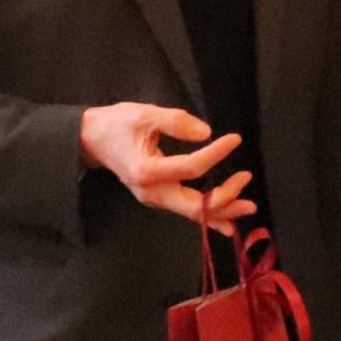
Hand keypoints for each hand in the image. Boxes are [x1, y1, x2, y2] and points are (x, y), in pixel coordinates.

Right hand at [78, 103, 253, 234]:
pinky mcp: (159, 197)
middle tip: (245, 178)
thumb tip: (206, 133)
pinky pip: (187, 211)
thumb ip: (175, 121)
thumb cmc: (116, 125)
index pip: (191, 168)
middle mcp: (152, 192)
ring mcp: (155, 198)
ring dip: (222, 210)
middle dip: (225, 197)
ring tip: (248, 206)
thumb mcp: (144, 114)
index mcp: (147, 171)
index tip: (234, 139)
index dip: (216, 154)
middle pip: (195, 205)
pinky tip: (228, 225)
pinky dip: (209, 217)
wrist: (92, 140)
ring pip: (193, 212)